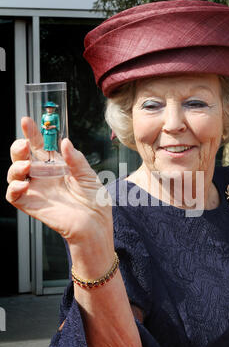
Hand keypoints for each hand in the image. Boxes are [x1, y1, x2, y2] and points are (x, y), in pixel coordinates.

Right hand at [6, 117, 113, 256]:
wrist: (96, 225)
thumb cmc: (95, 202)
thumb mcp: (89, 175)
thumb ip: (76, 159)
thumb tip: (64, 142)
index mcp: (56, 166)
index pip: (39, 146)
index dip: (32, 133)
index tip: (28, 121)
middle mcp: (43, 176)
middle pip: (21, 157)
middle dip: (18, 147)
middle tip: (25, 144)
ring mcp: (37, 191)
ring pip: (14, 174)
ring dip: (15, 166)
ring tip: (27, 165)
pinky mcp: (32, 205)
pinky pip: (14, 196)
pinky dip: (13, 188)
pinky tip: (23, 183)